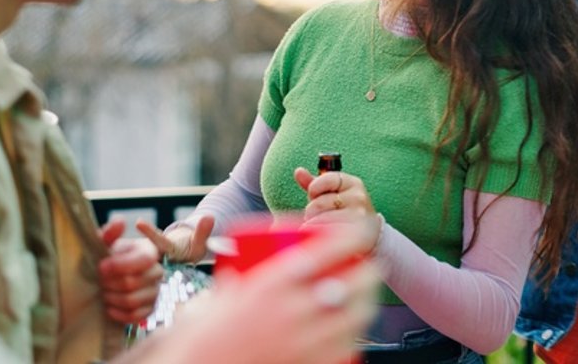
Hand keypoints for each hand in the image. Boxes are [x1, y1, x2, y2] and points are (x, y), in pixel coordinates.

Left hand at [97, 220, 163, 323]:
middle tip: (99, 280)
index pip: (143, 260)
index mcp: (149, 252)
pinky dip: (117, 312)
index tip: (101, 267)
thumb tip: (120, 221)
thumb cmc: (108, 257)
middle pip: (132, 283)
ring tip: (103, 291)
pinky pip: (135, 316)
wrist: (109, 277)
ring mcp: (155, 292)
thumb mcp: (105, 242)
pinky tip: (108, 306)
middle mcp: (157, 272)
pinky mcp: (149, 309)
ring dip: (111, 297)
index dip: (119, 265)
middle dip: (109, 283)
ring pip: (132, 301)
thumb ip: (110, 232)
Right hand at [135, 222, 379, 363]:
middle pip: (352, 285)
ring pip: (356, 319)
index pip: (327, 250)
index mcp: (273, 283)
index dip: (352, 235)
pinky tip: (352, 333)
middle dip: (369, 273)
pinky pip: (346, 349)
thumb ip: (244, 275)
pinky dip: (354, 338)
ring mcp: (305, 342)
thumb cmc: (207, 335)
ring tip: (365, 300)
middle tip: (369, 269)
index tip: (361, 229)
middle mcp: (294, 311)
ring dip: (367, 305)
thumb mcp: (226, 293)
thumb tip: (249, 262)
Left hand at [294, 168, 381, 247]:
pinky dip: (319, 239)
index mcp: (352, 183)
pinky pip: (324, 236)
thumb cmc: (345, 210)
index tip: (316, 195)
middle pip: (317, 204)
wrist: (369, 233)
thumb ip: (315, 183)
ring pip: (318, 222)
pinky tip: (327, 238)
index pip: (325, 179)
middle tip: (323, 216)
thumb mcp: (332, 193)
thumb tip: (299, 171)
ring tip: (326, 228)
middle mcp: (358, 198)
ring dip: (314, 227)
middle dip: (312, 212)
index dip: (314, 189)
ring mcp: (358, 217)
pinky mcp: (355, 236)